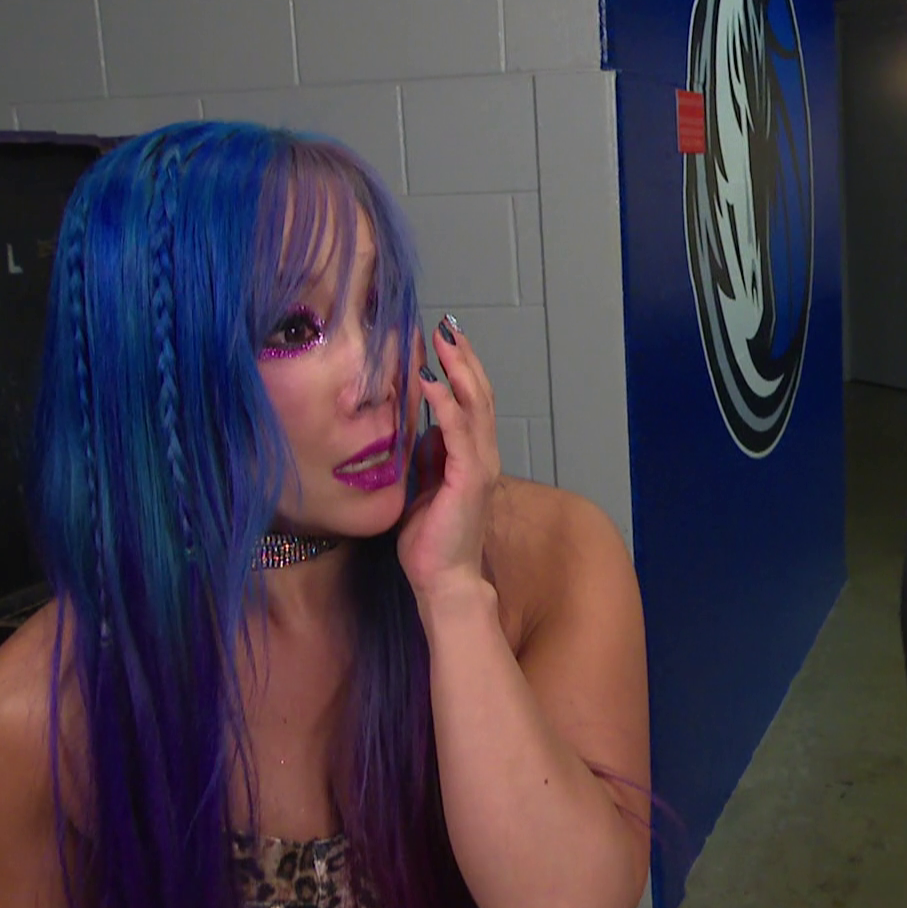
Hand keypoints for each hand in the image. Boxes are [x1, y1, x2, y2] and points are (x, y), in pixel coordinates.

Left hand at [398, 314, 502, 605]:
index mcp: (473, 458)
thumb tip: (422, 429)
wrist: (444, 581)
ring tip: (443, 341)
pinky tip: (431, 381)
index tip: (444, 341)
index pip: (472, 403)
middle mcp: (483, 456)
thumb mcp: (425, 487)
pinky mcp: (468, 479)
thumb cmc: (432, 542)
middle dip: (464, 358)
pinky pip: (459, 432)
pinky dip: (446, 403)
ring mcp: (480, 466)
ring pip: (475, 406)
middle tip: (447, 326)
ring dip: (459, 370)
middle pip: (480, 395)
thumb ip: (429, 458)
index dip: (461, 370)